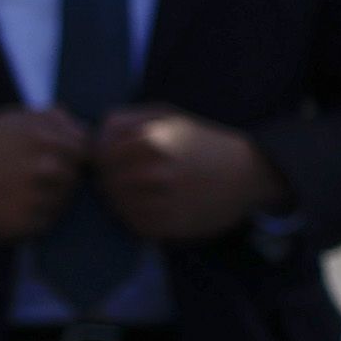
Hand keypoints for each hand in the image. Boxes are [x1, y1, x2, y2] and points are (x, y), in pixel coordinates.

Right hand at [0, 107, 88, 243]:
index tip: (50, 159)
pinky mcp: (24, 224)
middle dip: (59, 178)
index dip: (73, 155)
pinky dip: (32, 217)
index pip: (86, 150)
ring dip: (47, 199)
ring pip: (64, 201)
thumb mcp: (8, 121)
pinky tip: (8, 206)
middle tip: (27, 178)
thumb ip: (49, 119)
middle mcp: (41, 166)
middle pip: (76, 177)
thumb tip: (84, 127)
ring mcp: (34, 196)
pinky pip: (46, 222)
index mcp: (40, 136)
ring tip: (16, 192)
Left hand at [95, 105, 275, 241]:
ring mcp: (167, 199)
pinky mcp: (176, 224)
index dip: (100, 157)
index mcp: (155, 140)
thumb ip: (125, 120)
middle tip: (120, 180)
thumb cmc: (200, 141)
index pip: (100, 153)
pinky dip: (135, 218)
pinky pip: (137, 224)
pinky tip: (147, 208)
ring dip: (119, 201)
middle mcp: (159, 170)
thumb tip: (92, 136)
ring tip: (133, 194)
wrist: (248, 172)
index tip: (110, 160)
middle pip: (107, 181)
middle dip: (108, 180)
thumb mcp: (167, 116)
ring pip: (118, 205)